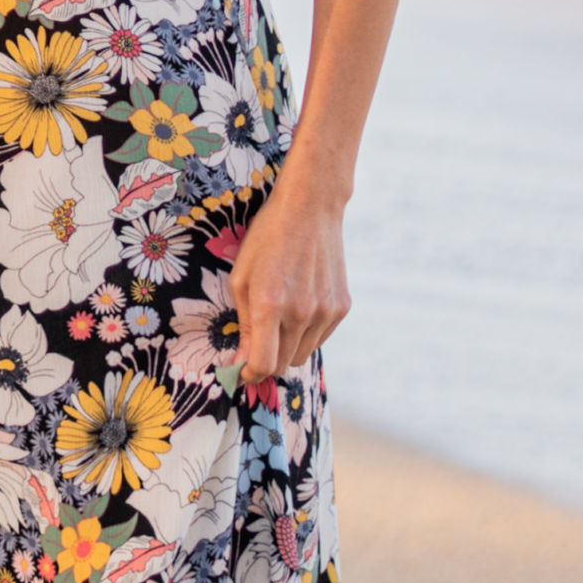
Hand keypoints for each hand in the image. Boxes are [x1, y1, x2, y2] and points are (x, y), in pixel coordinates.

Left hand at [228, 180, 350, 383]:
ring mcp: (325, 312)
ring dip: (287, 346)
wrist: (309, 210)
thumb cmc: (266, 240)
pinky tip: (298, 305)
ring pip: (302, 354)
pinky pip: (320, 338)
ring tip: (278, 315)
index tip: (242, 369)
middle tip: (256, 342)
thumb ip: (243, 323)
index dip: (250, 373)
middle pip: (283, 364)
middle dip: (266, 360)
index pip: (263, 364)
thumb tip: (241, 362)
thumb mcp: (241, 278)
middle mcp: (300, 313)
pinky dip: (306, 333)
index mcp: (269, 305)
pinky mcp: (341, 308)